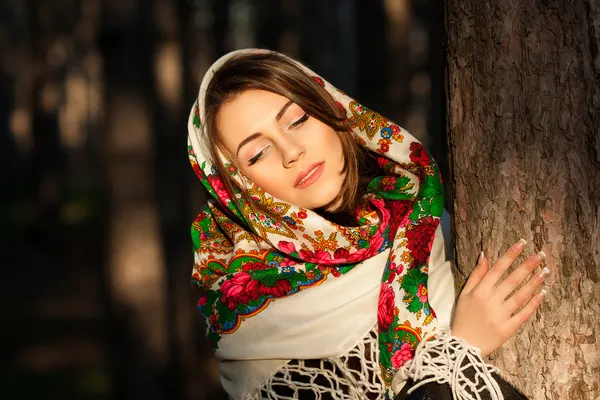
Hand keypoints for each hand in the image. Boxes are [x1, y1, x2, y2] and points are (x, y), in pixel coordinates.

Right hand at [450, 239, 547, 356]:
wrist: (464, 345)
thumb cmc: (463, 317)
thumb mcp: (464, 294)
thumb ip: (476, 275)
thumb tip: (484, 255)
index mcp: (479, 291)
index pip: (497, 269)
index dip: (510, 255)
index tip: (522, 243)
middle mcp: (490, 301)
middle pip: (512, 280)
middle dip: (527, 266)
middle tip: (540, 255)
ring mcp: (500, 315)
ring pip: (520, 295)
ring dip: (534, 283)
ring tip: (545, 272)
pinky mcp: (508, 328)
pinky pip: (524, 314)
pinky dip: (534, 304)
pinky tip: (542, 293)